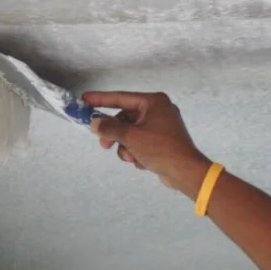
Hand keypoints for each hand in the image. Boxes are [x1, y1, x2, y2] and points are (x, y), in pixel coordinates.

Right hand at [83, 91, 210, 197]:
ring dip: (126, 147)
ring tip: (131, 157)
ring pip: (131, 133)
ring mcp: (161, 126)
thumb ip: (109, 128)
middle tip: (104, 145)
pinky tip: (142, 162)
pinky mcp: (162, 141)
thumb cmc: (160, 148)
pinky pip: (140, 142)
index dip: (100, 99)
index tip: (84, 99)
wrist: (185, 172)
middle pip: (125, 119)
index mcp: (154, 102)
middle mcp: (158, 110)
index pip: (121, 97)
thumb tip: (94, 123)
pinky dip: (137, 152)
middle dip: (115, 134)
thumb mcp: (131, 137)